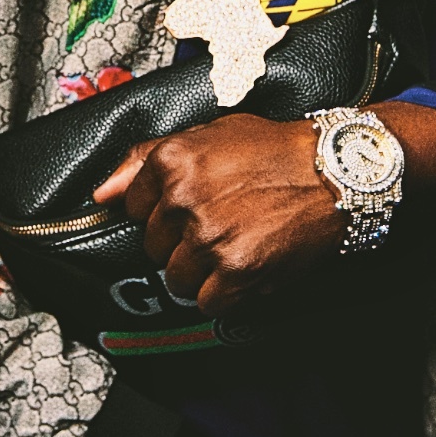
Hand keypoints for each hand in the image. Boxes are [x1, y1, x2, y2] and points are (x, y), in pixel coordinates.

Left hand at [94, 113, 339, 315]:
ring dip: (202, 270)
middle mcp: (183, 199)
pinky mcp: (235, 271)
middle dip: (181, 241)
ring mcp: (208, 237)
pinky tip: (247, 263)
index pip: (132, 208)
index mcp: (171, 161)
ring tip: (235, 243)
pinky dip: (226, 292)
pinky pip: (207, 302)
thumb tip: (101, 194)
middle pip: (153, 247)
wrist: (334, 171)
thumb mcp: (207, 134)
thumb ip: (146, 160)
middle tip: (221, 222)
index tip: (191, 205)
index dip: (162, 210)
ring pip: (176, 278)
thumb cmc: (273, 150)